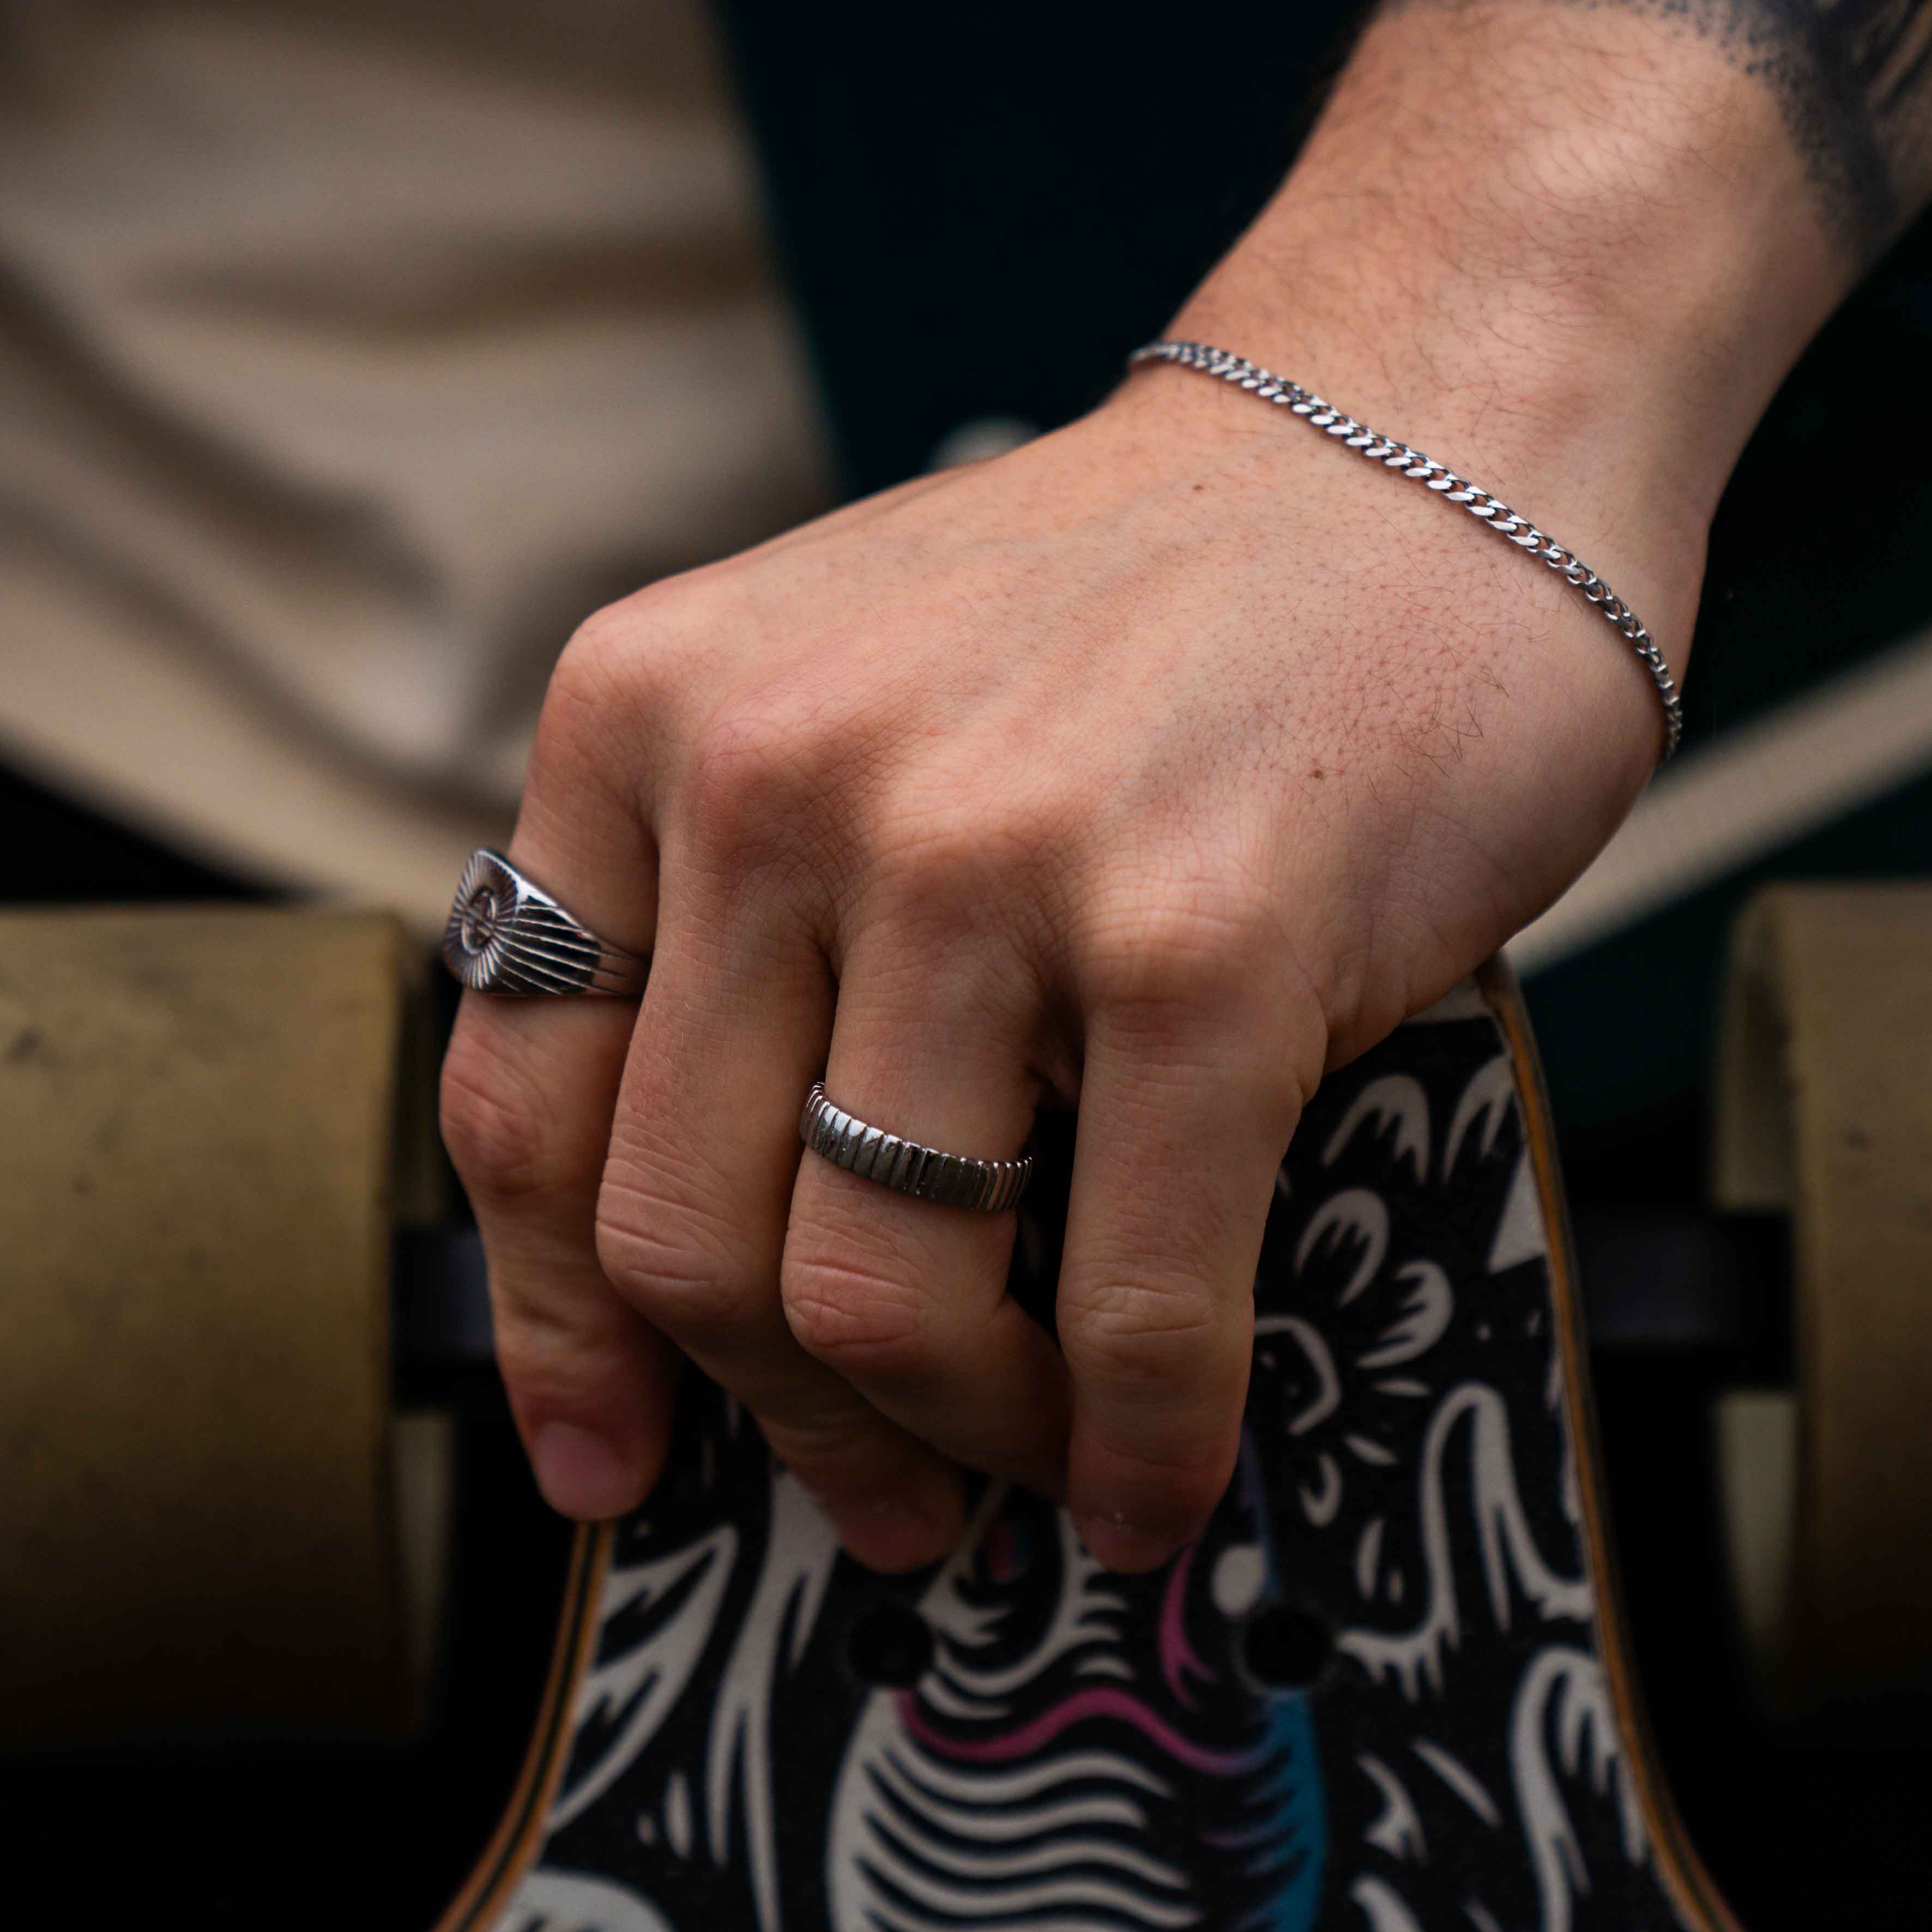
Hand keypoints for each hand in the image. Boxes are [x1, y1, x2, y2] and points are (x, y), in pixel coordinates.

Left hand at [443, 0, 1931, 1574]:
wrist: (1408, 438)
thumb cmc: (1124, 621)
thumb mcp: (838, 709)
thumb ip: (732, 941)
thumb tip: (696, 1289)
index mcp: (644, 719)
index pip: (523, 1099)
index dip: (559, 1325)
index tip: (610, 1457)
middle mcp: (775, 776)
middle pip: (681, 1238)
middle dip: (783, 1419)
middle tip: (878, 1493)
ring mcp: (982, 861)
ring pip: (866, 1299)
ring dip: (952, 1441)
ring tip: (1028, 1457)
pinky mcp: (1195, 947)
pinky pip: (1119, 1301)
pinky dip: (1133, 1440)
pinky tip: (1153, 1476)